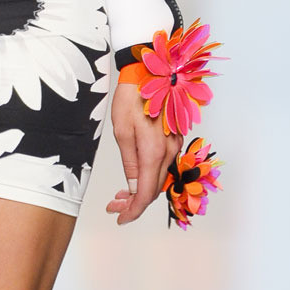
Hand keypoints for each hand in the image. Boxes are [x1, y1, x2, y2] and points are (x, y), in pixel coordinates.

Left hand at [106, 84, 181, 224]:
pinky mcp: (175, 139)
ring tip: (121, 195)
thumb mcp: (122, 130)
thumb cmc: (132, 97)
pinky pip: (163, 166)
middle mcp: (169, 152)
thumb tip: (133, 187)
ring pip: (160, 179)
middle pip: (155, 189)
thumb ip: (130, 162)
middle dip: (134, 203)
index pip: (146, 193)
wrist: (149, 72)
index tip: (120, 217)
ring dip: (142, 190)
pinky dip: (150, 176)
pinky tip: (136, 177)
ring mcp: (175, 146)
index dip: (133, 210)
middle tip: (114, 206)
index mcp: (154, 151)